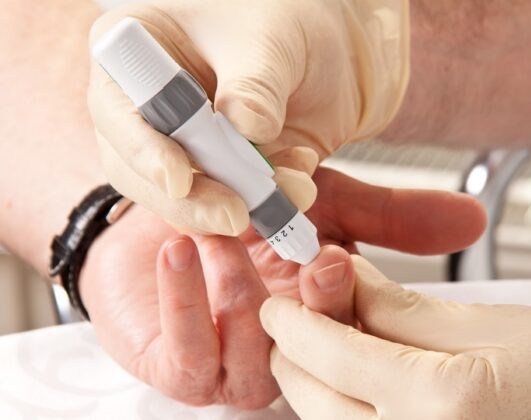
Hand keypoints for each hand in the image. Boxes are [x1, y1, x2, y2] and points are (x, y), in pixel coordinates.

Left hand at [78, 166, 485, 408]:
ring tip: (218, 236)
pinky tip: (181, 252)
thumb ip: (389, 215)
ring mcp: (232, 364)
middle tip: (301, 256)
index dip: (348, 298)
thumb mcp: (321, 199)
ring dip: (242, 293)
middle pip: (315, 356)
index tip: (331, 257)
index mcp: (324, 314)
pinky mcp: (178, 367)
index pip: (355, 327)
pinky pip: (191, 358)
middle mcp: (286, 349)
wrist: (163, 205)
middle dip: (311, 308)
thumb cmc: (243, 205)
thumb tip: (470, 218)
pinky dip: (186, 301)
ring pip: (257, 362)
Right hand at [87, 0, 408, 233]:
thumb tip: (244, 130)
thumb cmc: (288, 21)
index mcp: (135, 52)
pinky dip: (266, 203)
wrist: (332, 52)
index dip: (143, 151)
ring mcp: (184, 144)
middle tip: (236, 215)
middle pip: (141, 171)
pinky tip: (300, 174)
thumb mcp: (271, 39)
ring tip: (292, 187)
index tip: (178, 181)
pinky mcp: (220, 172)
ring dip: (238, 204)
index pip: (116, 111)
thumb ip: (254, 85)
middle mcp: (148, 106)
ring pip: (185, 199)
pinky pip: (230, 203)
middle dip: (191, 201)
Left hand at [261, 256, 530, 418]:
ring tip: (336, 348)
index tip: (279, 306)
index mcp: (439, 402)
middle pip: (310, 396)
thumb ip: (403, 307)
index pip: (327, 351)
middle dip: (294, 354)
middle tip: (302, 321)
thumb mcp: (491, 326)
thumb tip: (347, 280)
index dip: (292, 320)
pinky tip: (361, 386)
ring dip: (314, 383)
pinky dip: (341, 410)